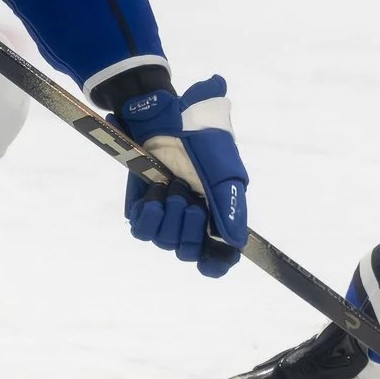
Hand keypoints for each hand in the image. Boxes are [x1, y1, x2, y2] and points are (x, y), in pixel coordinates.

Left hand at [117, 77, 248, 275]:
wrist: (163, 115)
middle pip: (189, 251)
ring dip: (168, 213)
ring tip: (171, 184)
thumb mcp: (222, 169)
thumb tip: (237, 243)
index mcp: (219, 213)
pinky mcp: (143, 208)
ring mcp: (167, 214)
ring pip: (165, 241)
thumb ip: (230, 208)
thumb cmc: (200, 138)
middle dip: (188, 226)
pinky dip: (149, 213)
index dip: (215, 263)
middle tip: (187, 194)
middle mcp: (194, 218)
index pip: (219, 257)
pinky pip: (142, 230)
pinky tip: (154, 192)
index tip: (210, 259)